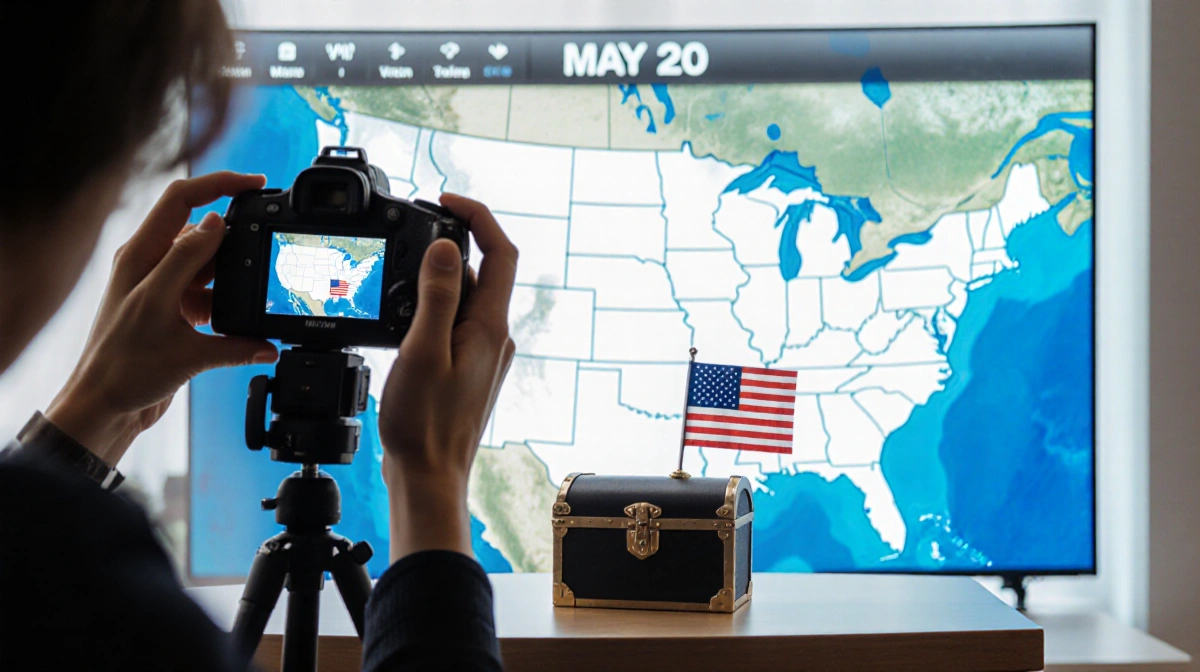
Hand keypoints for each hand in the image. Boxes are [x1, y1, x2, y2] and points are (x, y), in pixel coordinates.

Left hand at [45, 173, 277, 465]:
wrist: (109, 409)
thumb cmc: (122, 364)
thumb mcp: (161, 308)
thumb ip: (189, 264)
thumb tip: (219, 226)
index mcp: (141, 254)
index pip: (183, 199)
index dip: (220, 184)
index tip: (256, 184)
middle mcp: (152, 265)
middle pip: (203, 230)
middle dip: (235, 236)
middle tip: (265, 244)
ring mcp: (166, 289)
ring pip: (212, 266)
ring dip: (234, 277)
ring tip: (251, 294)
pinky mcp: (177, 313)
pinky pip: (214, 297)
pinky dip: (231, 307)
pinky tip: (245, 327)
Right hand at [378, 193, 516, 561]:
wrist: (428, 477)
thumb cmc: (424, 424)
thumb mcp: (422, 351)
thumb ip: (436, 297)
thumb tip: (447, 246)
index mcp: (490, 327)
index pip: (500, 252)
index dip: (477, 216)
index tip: (445, 199)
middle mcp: (494, 337)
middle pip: (478, 272)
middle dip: (444, 249)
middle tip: (404, 241)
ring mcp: (483, 354)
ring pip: (462, 300)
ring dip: (431, 284)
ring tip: (393, 291)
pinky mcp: (467, 369)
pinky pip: (452, 325)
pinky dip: (429, 312)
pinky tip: (401, 326)